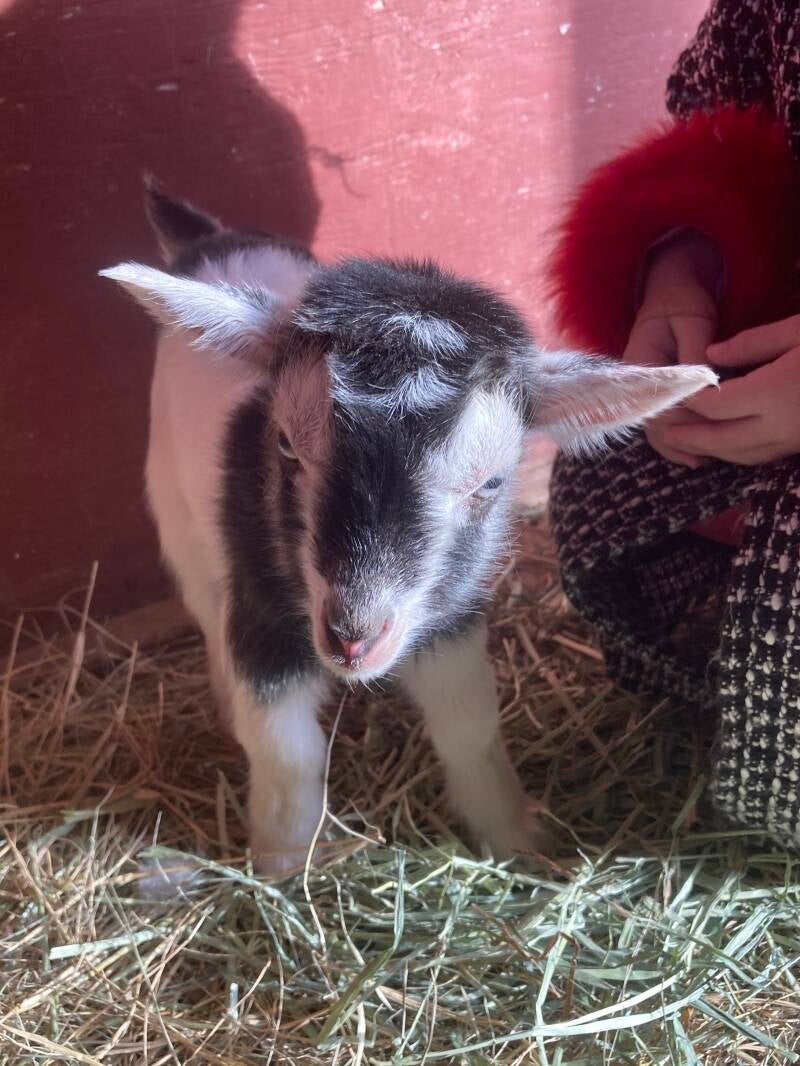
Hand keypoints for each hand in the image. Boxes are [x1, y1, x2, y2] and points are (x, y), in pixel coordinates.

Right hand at [622, 230, 720, 465]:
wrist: (667, 295)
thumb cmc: (679, 303)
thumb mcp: (691, 319)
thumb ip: (694, 351)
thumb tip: (704, 383)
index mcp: (638, 364)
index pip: (657, 403)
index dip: (684, 417)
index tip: (709, 423)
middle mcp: (633, 384)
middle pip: (653, 424)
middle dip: (681, 439)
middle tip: (711, 451)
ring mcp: (639, 393)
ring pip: (653, 431)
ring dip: (677, 447)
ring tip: (702, 460)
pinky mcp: (649, 397)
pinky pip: (657, 427)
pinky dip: (673, 442)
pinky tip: (692, 455)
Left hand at [663, 316, 799, 464]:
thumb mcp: (799, 331)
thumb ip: (752, 343)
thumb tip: (711, 354)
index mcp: (776, 391)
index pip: (716, 405)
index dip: (690, 401)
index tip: (673, 393)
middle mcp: (781, 425)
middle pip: (721, 439)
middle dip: (689, 437)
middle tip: (664, 432)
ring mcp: (793, 441)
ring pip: (741, 455)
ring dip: (710, 449)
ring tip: (686, 441)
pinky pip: (761, 456)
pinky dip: (736, 452)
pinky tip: (724, 443)